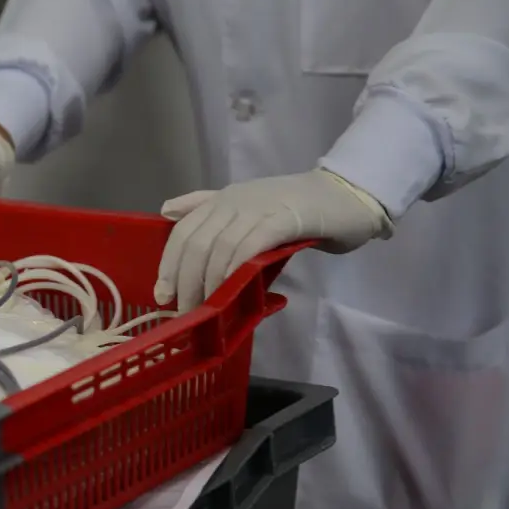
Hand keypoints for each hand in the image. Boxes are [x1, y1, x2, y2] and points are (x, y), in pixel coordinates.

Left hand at [154, 169, 393, 309]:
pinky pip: (248, 248)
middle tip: (185, 311)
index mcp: (222, 199)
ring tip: (207, 310)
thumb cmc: (296, 210)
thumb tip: (167, 210)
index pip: (183, 231)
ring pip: (218, 248)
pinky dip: (234, 272)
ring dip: (208, 284)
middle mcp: (234, 201)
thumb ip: (207, 207)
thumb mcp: (247, 206)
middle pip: (195, 243)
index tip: (163, 295)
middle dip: (185, 281)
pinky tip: (231, 292)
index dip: (168, 264)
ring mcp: (258, 208)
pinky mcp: (283, 220)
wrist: (346, 197)